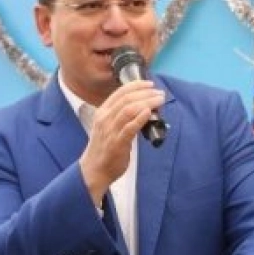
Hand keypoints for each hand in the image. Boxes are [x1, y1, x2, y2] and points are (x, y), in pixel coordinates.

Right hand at [78, 80, 164, 202]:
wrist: (94, 170)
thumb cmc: (104, 149)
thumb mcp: (107, 127)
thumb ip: (120, 117)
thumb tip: (142, 108)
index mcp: (102, 112)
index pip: (119, 93)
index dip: (136, 85)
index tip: (149, 84)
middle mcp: (105, 118)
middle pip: (127, 99)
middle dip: (145, 93)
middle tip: (159, 93)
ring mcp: (110, 130)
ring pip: (129, 110)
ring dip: (147, 102)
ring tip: (159, 100)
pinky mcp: (117, 143)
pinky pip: (129, 128)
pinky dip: (140, 118)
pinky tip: (149, 113)